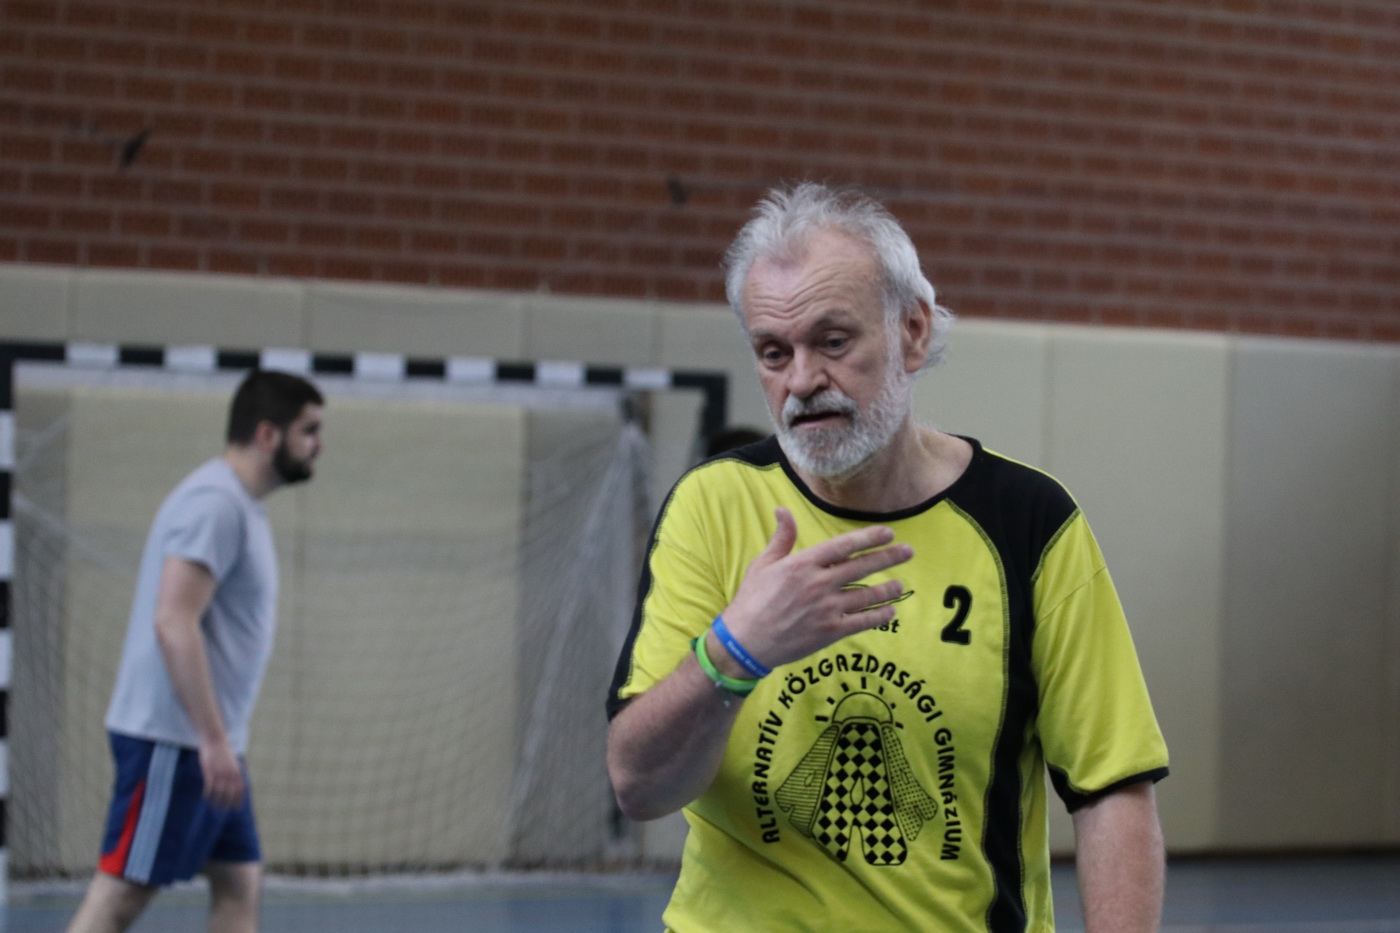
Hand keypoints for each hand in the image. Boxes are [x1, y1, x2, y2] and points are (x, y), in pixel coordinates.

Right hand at [198, 739, 245, 809]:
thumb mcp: (233, 763)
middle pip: (231, 794)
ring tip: (214, 806)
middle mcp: (230, 774)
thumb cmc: (223, 752)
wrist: (215, 740)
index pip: (240, 790)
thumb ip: (236, 773)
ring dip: (217, 801)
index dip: (238, 800)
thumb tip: (238, 783)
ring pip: (220, 793)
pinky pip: (209, 787)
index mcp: (237, 772)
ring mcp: (220, 774)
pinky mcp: (210, 772)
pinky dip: (208, 794)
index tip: (236, 808)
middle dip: (228, 804)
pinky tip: (206, 797)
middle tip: (224, 810)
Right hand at [717, 507, 912, 672]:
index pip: (843, 546)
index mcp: (803, 564)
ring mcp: (826, 609)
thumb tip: (782, 509)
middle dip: (888, 558)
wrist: (746, 641)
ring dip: (888, 589)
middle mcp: (819, 583)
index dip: (868, 538)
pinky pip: (862, 622)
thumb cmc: (752, 600)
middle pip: (862, 567)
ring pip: (867, 595)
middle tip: (908, 551)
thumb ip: (781, 537)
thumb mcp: (763, 564)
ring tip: (901, 584)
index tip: (888, 533)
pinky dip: (879, 616)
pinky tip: (890, 611)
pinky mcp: (830, 632)